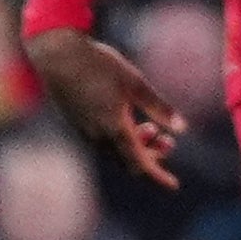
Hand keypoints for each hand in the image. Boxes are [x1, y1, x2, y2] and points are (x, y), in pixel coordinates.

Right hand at [27, 25, 182, 186]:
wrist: (57, 55)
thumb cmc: (99, 65)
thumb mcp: (135, 83)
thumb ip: (159, 108)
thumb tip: (183, 129)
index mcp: (114, 129)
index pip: (140, 163)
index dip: (158, 175)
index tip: (173, 185)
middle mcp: (97, 136)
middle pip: (127, 161)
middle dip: (150, 157)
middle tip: (168, 143)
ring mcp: (83, 130)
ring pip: (113, 152)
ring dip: (135, 147)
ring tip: (151, 129)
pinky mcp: (75, 122)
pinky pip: (101, 142)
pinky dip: (118, 140)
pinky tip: (127, 123)